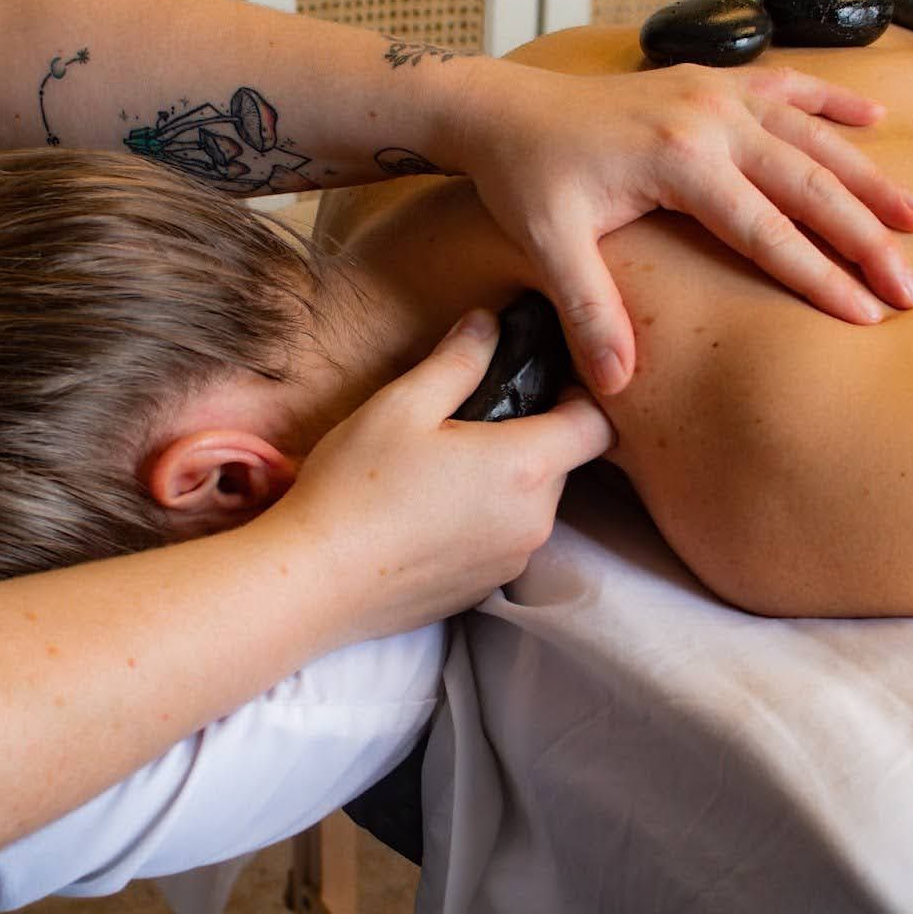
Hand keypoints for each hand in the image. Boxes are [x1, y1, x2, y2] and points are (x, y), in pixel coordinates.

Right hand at [266, 310, 613, 643]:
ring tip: (441, 467)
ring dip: (505, 480)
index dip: (580, 396)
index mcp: (525, 466)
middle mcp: (534, 520)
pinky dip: (483, 519)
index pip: (597, 426)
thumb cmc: (354, 486)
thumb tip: (490, 325)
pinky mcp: (485, 588)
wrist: (314, 581)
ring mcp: (512, 561)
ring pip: (533, 504)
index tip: (541, 381)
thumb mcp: (402, 404)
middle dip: (531, 437)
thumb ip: (458, 360)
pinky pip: (504, 539)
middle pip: (564, 464)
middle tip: (469, 419)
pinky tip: (428, 511)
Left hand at [455, 60, 912, 395]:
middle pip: (807, 183)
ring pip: (810, 136)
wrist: (502, 108)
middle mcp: (708, 117)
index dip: (819, 276)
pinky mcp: (708, 82)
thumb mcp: (549, 244)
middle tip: (912, 286)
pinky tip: (876, 119)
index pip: (766, 230)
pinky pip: (785, 87)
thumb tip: (618, 380)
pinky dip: (832, 102)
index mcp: (678, 159)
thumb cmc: (525, 176)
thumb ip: (589, 308)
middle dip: (865, 237)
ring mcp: (713, 93)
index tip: (867, 316)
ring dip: (867, 177)